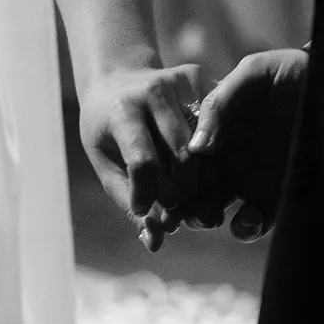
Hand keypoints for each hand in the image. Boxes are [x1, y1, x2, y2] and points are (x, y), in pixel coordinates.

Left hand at [78, 64, 208, 251]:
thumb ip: (128, 201)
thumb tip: (155, 243)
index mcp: (122, 110)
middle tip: (177, 213)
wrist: (116, 79)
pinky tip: (205, 175)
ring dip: (202, 181)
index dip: (147, 196)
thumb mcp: (106, 162)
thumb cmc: (107, 130)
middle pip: (182, 156)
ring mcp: (181, 82)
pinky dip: (213, 158)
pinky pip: (218, 128)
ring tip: (192, 200)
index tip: (144, 210)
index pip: (143, 163)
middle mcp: (154, 91)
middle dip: (181, 193)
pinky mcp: (202, 79)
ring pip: (206, 145)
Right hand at [185, 48, 308, 241]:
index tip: (166, 180)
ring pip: (216, 207)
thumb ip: (222, 102)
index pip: (183, 153)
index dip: (173, 168)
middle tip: (178, 211)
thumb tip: (197, 147)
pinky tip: (243, 220)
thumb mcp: (255, 73)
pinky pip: (254, 221)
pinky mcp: (277, 197)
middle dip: (181, 201)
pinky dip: (244, 227)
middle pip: (193, 184)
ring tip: (209, 217)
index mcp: (216, 127)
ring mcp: (252, 178)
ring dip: (204, 216)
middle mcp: (229, 155)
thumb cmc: (295, 72)